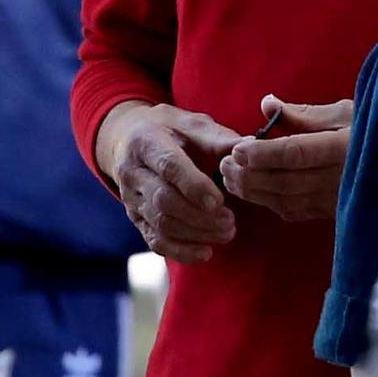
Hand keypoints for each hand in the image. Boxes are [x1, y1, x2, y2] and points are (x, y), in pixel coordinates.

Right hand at [101, 102, 241, 262]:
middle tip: (231, 221)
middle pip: (163, 200)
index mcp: (147, 142)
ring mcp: (131, 198)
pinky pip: (155, 241)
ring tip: (226, 233)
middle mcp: (133, 172)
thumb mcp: (190, 124)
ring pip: (160, 224)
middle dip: (200, 216)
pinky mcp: (135, 218)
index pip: (169, 166)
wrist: (127, 139)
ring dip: (196, 234)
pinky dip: (181, 251)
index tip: (219, 200)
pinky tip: (205, 252)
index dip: (194, 186)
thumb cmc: (168, 130)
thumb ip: (217, 138)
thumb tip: (250, 147)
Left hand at [218, 96, 352, 223]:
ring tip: (229, 177)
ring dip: (253, 191)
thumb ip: (304, 113)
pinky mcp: (333, 212)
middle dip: (249, 174)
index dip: (263, 153)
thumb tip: (267, 104)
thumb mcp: (346, 111)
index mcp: (343, 147)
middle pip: (285, 181)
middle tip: (224, 163)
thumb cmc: (373, 128)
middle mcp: (340, 178)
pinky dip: (269, 203)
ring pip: (286, 200)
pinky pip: (295, 212)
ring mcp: (337, 199)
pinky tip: (252, 192)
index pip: (296, 153)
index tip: (237, 148)